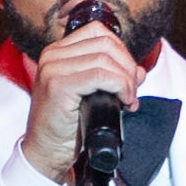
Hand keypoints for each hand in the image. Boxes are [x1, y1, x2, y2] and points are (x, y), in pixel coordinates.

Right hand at [22, 21, 145, 182]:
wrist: (46, 152)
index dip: (122, 52)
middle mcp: (52, 55)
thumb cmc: (67, 127)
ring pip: (105, 59)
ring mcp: (53, 69)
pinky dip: (119, 87)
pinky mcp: (58, 86)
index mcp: (58, 52)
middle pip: (105, 43)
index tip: (129, 77)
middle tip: (132, 92)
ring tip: (128, 100)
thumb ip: (113, 78)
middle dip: (127, 67)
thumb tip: (139, 71)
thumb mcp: (93, 96)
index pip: (98, 32)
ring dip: (126, 80)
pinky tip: (123, 102)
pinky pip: (100, 76)